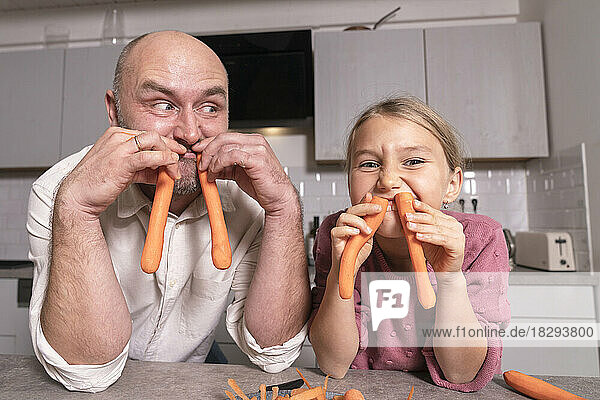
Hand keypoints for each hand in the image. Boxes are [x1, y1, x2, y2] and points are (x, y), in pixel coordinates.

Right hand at [58, 127, 185, 216]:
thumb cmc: (98, 183)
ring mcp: (119, 148)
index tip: (176, 153)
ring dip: (170, 156)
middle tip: (180, 159)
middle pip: (153, 136)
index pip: (147, 135)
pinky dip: (164, 161)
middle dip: (171, 147)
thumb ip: (142, 168)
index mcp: (116, 135)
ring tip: (175, 169)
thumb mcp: (124, 171)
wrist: (79, 196)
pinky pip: (150, 156)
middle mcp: (117, 137)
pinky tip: (170, 168)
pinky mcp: (122, 161)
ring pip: (154, 142)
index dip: (165, 144)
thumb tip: (161, 171)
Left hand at [192, 133, 297, 215]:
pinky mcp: (257, 159)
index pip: (225, 136)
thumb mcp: (239, 173)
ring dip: (212, 161)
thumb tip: (209, 165)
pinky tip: (216, 174)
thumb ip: (225, 166)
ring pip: (225, 147)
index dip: (209, 143)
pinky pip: (231, 156)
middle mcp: (256, 142)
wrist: (278, 198)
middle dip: (207, 150)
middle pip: (223, 138)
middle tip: (201, 163)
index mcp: (252, 141)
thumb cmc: (263, 185)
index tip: (198, 151)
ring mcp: (257, 149)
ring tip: (209, 172)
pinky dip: (218, 164)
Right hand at [330, 193, 381, 278]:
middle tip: (377, 210)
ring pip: (343, 217)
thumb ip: (371, 226)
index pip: (358, 208)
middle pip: (351, 209)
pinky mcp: (334, 240)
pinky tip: (356, 234)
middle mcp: (345, 225)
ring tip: (367, 231)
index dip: (363, 201)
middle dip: (365, 207)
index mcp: (354, 222)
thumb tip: (378, 215)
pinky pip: (337, 230)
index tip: (371, 196)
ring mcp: (339, 231)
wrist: (351, 267)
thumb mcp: (369, 237)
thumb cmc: (358, 253)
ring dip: (358, 221)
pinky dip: (348, 230)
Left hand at [403, 199, 464, 273]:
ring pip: (437, 228)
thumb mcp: (426, 237)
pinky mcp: (457, 246)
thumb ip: (420, 228)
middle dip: (419, 216)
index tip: (413, 203)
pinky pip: (441, 239)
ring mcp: (458, 236)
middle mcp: (455, 226)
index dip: (423, 208)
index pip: (435, 212)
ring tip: (410, 226)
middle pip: (435, 219)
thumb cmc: (437, 254)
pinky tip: (419, 236)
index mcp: (449, 222)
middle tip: (407, 216)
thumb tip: (408, 218)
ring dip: (422, 226)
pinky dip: (429, 237)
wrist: (445, 272)